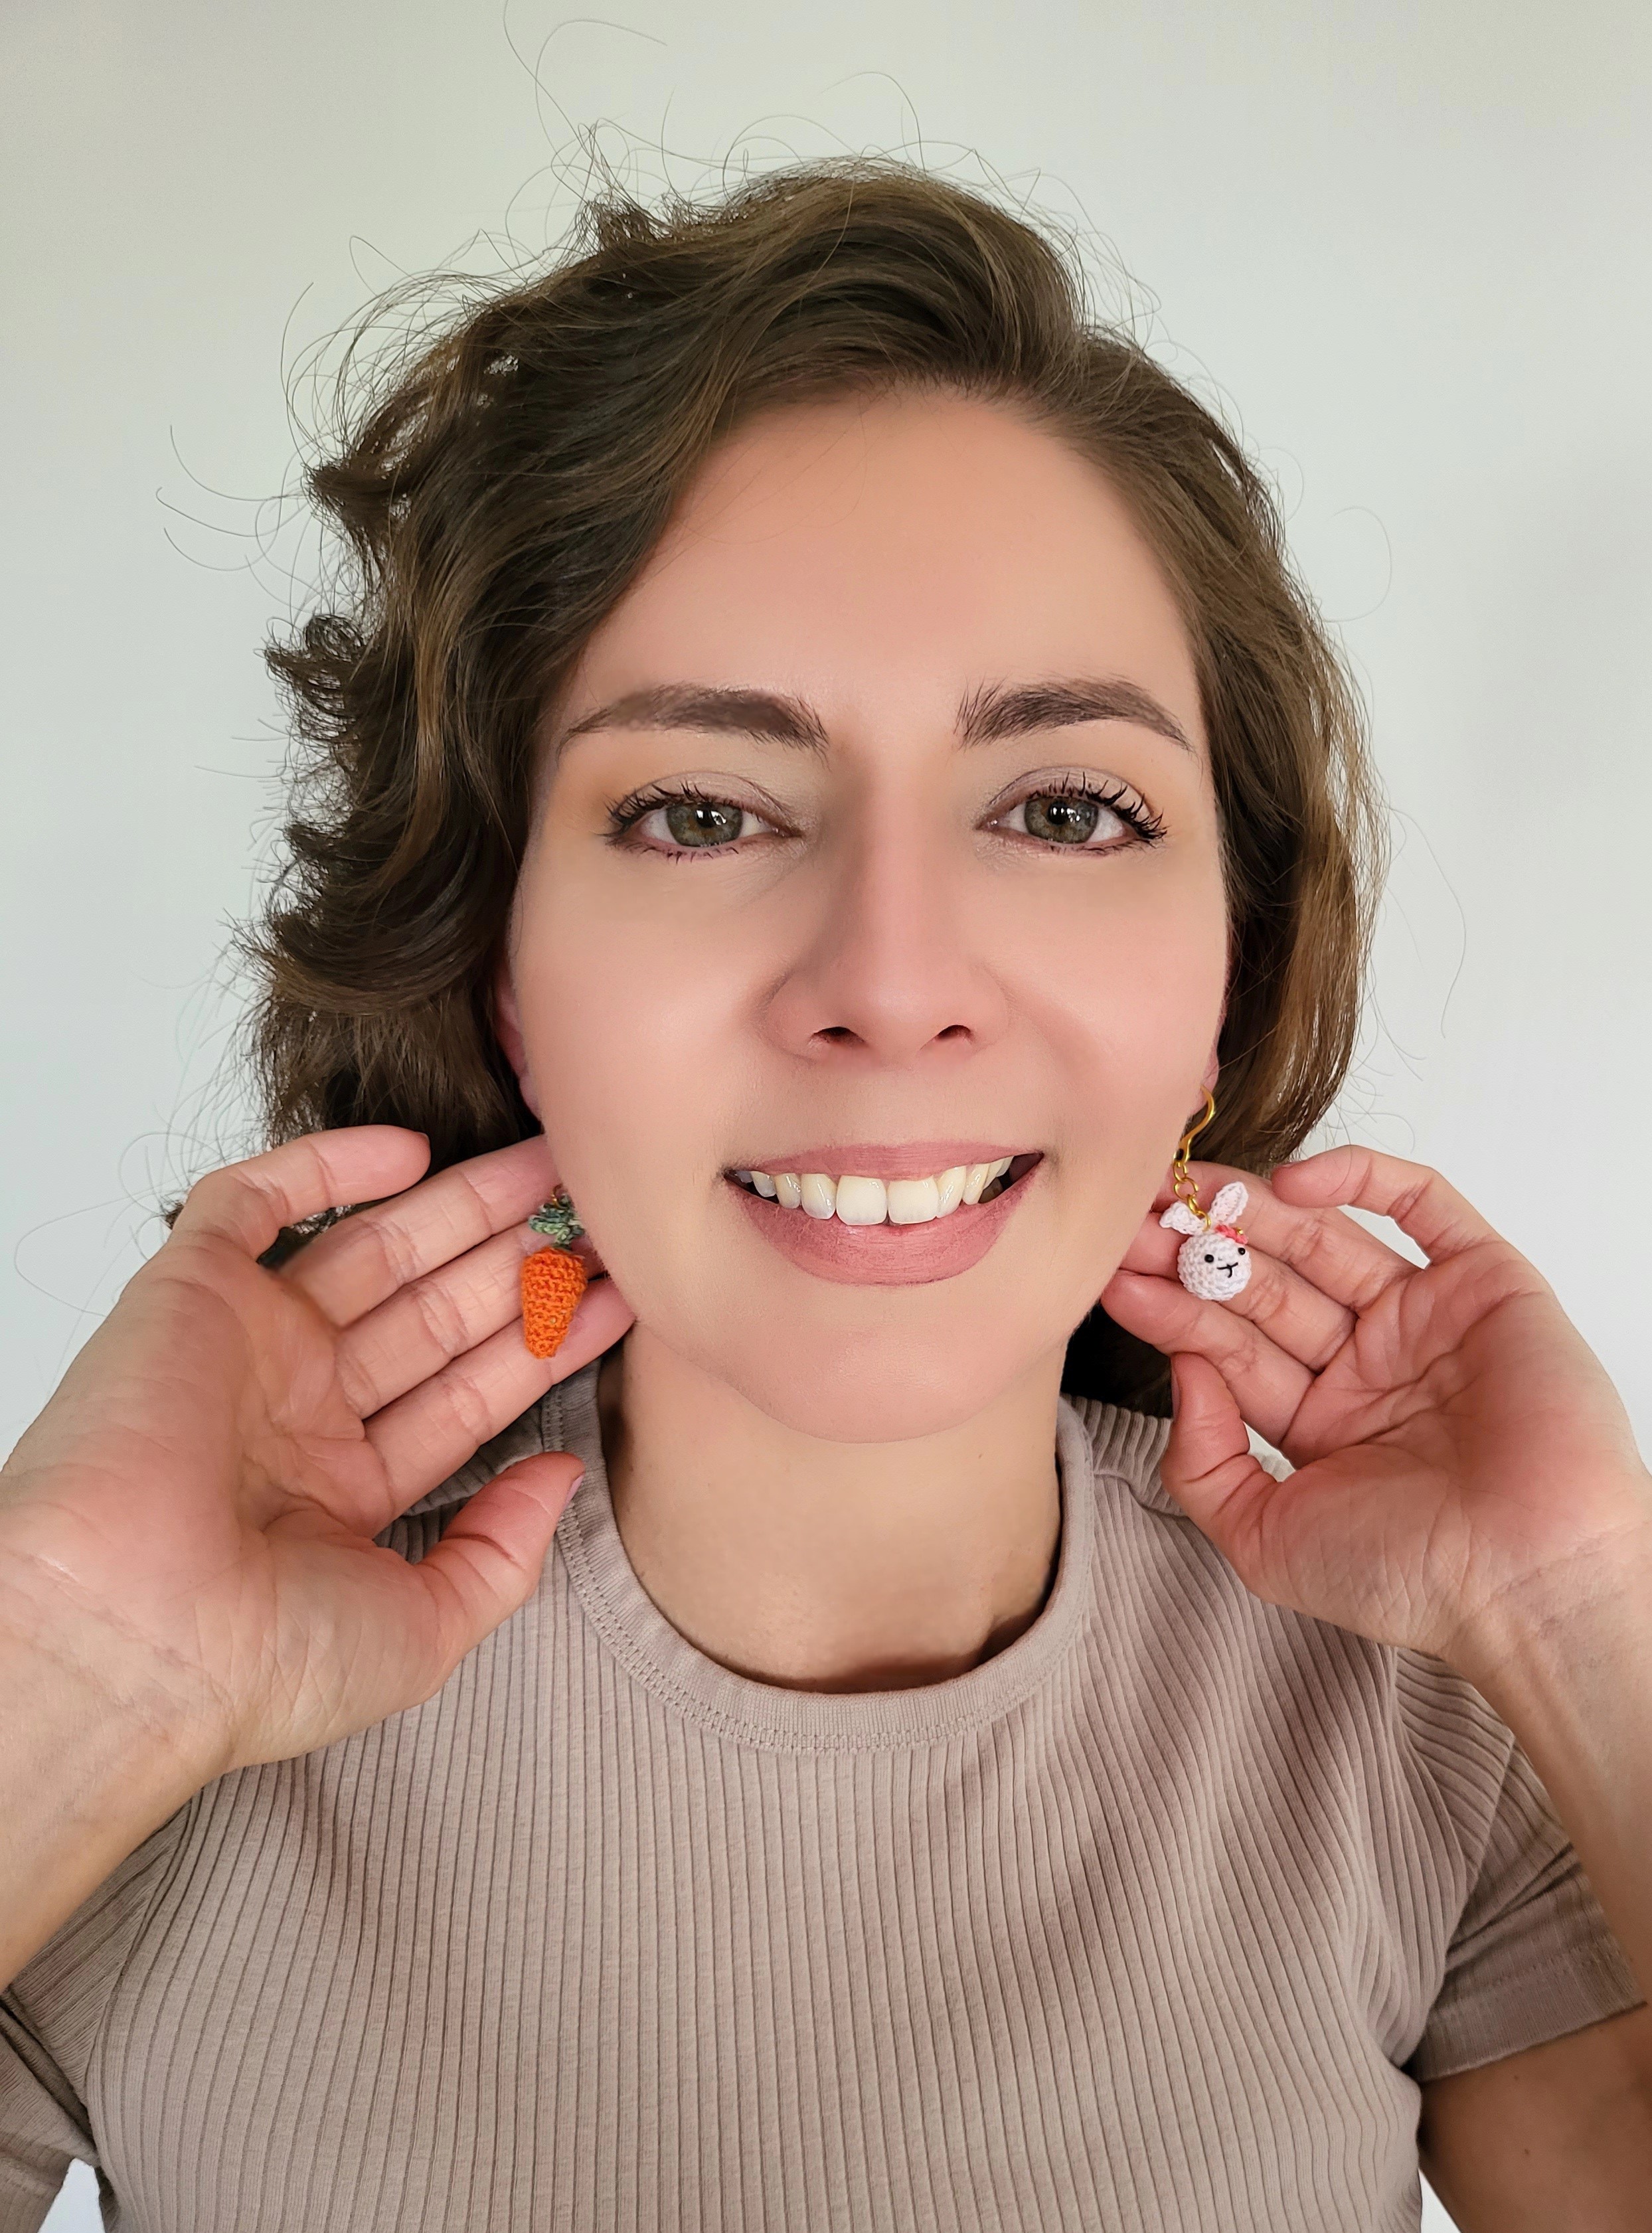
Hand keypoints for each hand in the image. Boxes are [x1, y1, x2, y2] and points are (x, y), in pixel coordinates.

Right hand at [0, 1127, 634, 1777]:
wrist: (132, 1636)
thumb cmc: (259, 1663)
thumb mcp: (425, 1632)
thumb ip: (503, 1553)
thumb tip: (561, 1475)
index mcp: (346, 1488)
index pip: (469, 1391)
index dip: (546, 1340)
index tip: (621, 1295)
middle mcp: (300, 1410)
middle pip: (435, 1309)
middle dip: (518, 1260)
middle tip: (599, 1212)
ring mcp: (249, 1348)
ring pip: (373, 1248)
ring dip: (462, 1205)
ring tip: (554, 1166)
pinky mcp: (189, 1290)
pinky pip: (255, 1200)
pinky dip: (327, 1164)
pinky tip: (413, 1151)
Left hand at [1099, 1145, 1651, 1678]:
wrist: (1526, 1581)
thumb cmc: (1408, 1579)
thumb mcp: (1264, 1540)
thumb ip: (1203, 1461)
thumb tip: (1180, 1371)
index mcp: (1317, 1421)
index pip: (1226, 1344)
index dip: (1169, 1306)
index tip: (1111, 1276)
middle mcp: (1366, 1365)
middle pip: (1264, 1285)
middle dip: (1195, 1250)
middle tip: (1131, 1217)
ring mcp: (1424, 1320)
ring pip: (1324, 1240)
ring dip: (1251, 1213)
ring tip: (1183, 1194)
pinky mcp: (1485, 1282)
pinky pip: (1422, 1204)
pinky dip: (1360, 1178)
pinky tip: (1290, 1186)